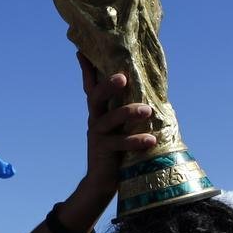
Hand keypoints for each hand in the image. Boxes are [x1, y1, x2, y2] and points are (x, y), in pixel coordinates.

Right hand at [78, 52, 155, 197]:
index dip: (86, 69)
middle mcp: (95, 120)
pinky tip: (151, 140)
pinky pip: (120, 144)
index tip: (81, 50)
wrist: (102, 182)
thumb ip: (127, 112)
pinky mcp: (104, 152)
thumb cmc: (117, 150)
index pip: (92, 86)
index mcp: (100, 111)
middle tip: (123, 77)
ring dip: (129, 112)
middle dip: (108, 85)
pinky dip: (136, 141)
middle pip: (96, 97)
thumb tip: (148, 94)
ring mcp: (98, 135)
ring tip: (147, 110)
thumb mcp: (121, 127)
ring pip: (110, 119)